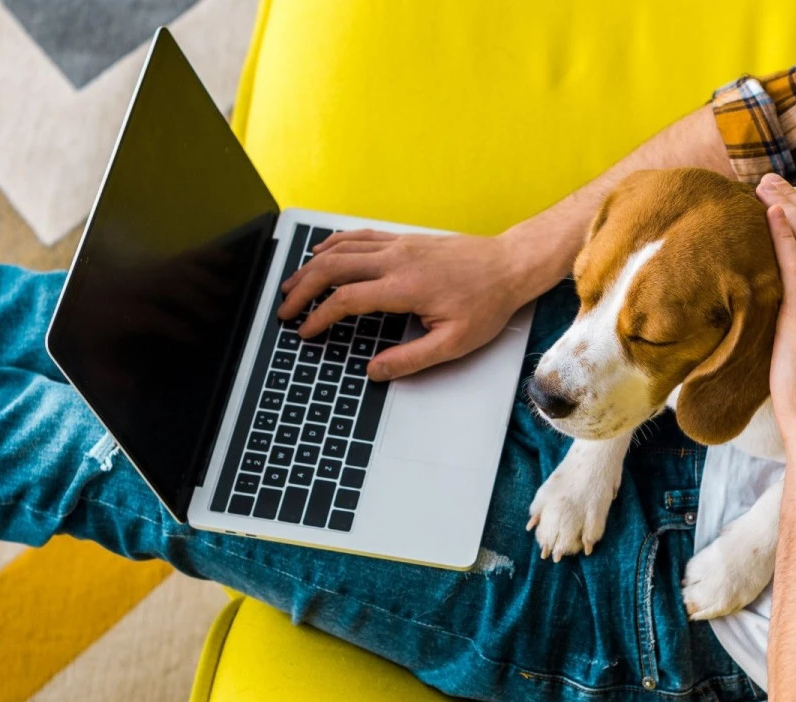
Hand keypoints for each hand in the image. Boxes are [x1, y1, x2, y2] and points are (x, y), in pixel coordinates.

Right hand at [276, 230, 543, 380]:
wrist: (510, 265)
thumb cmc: (487, 303)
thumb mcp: (454, 343)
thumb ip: (411, 359)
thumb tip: (375, 371)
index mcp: (404, 287)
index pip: (346, 300)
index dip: (319, 318)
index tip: (306, 332)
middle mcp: (396, 260)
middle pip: (332, 267)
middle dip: (302, 289)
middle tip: (285, 309)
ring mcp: (399, 245)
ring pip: (341, 248)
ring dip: (311, 266)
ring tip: (292, 285)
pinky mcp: (404, 238)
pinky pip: (359, 236)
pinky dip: (334, 244)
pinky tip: (321, 252)